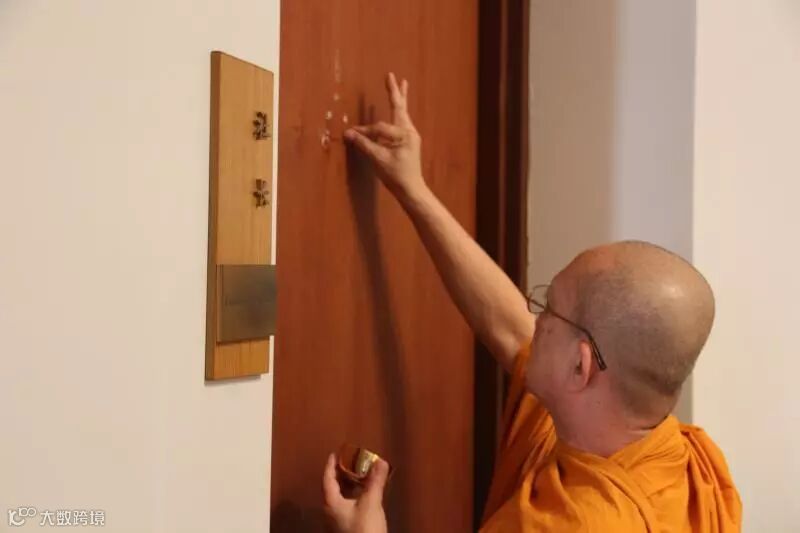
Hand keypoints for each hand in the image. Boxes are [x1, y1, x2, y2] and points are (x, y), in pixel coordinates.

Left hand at [322, 453, 389, 532]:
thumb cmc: (364, 529)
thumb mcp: (371, 503)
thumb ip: (375, 482)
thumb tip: (381, 461)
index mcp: (331, 503)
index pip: (327, 479)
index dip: (331, 465)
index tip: (335, 453)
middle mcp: (330, 512)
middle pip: (333, 489)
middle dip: (342, 475)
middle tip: (352, 462)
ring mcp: (337, 523)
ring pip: (340, 499)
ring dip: (350, 487)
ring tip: (361, 476)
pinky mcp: (346, 529)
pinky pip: (347, 507)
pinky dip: (354, 497)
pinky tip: (366, 496)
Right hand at [344, 73, 425, 200]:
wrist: (411, 190)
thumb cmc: (395, 175)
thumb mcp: (378, 160)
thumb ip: (364, 144)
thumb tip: (348, 133)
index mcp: (404, 134)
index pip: (379, 128)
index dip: (364, 131)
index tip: (351, 134)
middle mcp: (409, 131)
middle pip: (399, 107)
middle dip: (394, 91)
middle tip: (391, 75)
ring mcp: (411, 136)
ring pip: (402, 113)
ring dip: (399, 99)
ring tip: (401, 84)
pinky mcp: (409, 142)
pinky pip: (402, 122)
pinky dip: (399, 112)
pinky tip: (399, 109)